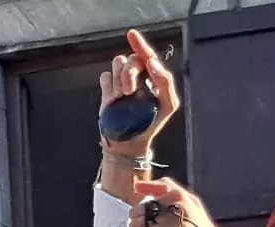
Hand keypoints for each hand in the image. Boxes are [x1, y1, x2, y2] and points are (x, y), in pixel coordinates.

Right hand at [98, 29, 178, 158]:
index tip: (132, 35)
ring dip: (118, 81)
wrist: (129, 144)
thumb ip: (166, 83)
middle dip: (128, 73)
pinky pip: (105, 77)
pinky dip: (109, 87)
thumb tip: (153, 63)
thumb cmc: (151, 124)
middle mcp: (137, 75)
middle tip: (128, 92)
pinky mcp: (108, 89)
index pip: (147, 55)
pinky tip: (113, 100)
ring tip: (122, 99)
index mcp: (152, 76)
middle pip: (130, 59)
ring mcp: (121, 81)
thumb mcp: (168, 105)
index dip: (140, 44)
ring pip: (116, 65)